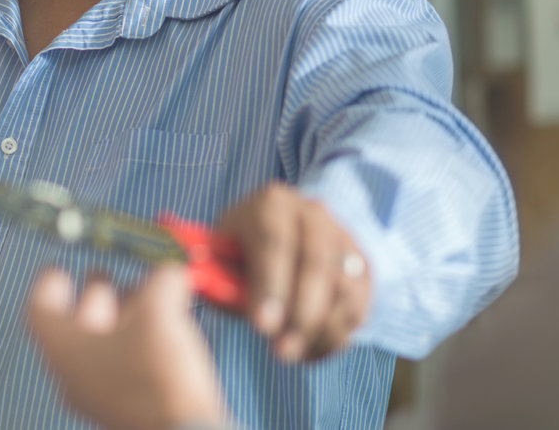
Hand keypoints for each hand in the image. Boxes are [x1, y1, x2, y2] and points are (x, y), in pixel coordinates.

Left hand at [25, 264, 229, 429]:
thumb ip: (160, 282)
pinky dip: (139, 340)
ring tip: (146, 297)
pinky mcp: (130, 406)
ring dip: (121, 317)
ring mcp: (102, 395)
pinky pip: (124, 365)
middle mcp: (75, 375)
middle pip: (73, 327)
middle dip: (92, 296)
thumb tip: (168, 273)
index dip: (48, 283)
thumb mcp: (159, 313)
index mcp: (66, 350)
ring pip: (102, 346)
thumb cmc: (157, 378)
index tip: (58, 268)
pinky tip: (165, 328)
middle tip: (105, 276)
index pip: (40, 311)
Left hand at [216, 182, 370, 361]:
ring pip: (343, 287)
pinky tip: (312, 349)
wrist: (280, 236)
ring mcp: (342, 236)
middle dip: (300, 315)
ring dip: (320, 330)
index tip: (262, 326)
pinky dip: (339, 333)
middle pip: (316, 264)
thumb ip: (213, 274)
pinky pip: (359, 303)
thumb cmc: (238, 255)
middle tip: (282, 352)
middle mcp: (311, 213)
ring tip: (292, 353)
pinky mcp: (361, 263)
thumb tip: (196, 287)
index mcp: (270, 204)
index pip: (274, 242)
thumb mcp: (218, 256)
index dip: (270, 285)